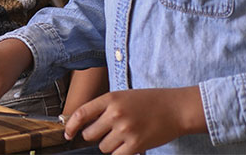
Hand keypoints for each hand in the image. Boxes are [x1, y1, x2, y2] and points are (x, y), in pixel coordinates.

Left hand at [64, 86, 205, 153]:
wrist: (176, 108)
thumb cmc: (150, 102)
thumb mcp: (123, 96)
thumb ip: (105, 108)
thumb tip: (86, 124)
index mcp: (110, 98)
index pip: (81, 113)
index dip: (71, 126)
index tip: (68, 134)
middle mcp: (115, 113)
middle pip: (89, 135)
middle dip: (95, 137)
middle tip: (108, 134)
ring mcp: (125, 129)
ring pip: (103, 148)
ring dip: (110, 146)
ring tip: (124, 137)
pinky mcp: (136, 144)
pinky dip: (120, 154)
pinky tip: (129, 147)